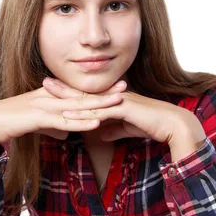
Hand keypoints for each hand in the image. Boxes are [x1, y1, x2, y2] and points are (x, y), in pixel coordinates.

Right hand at [0, 78, 127, 148]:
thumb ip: (53, 127)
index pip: (78, 92)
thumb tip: (65, 134)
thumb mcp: (37, 125)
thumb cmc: (11, 123)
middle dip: (104, 91)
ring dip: (98, 104)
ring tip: (118, 101)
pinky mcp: (38, 118)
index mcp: (49, 95)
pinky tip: (96, 123)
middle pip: (82, 95)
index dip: (97, 90)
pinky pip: (64, 121)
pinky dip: (81, 123)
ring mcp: (44, 106)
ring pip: (77, 106)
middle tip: (126, 85)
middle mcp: (49, 97)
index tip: (117, 87)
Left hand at [46, 79, 204, 150]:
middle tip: (44, 81)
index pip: (88, 93)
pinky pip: (99, 112)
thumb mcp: (127, 127)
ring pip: (88, 99)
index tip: (54, 88)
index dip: (71, 90)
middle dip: (64, 87)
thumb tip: (100, 134)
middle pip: (84, 91)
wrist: (171, 124)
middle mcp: (114, 95)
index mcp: (114, 97)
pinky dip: (83, 115)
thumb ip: (113, 129)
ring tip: (48, 95)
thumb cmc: (152, 125)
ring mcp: (118, 100)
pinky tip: (69, 116)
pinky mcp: (123, 109)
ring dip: (68, 98)